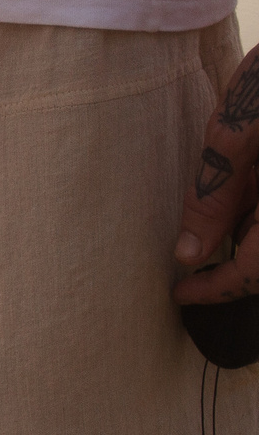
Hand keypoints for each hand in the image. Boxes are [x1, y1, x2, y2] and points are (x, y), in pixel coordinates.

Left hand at [174, 45, 258, 303]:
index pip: (256, 271)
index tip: (183, 298)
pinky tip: (242, 200)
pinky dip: (258, 213)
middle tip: (197, 275)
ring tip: (210, 234)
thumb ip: (215, 198)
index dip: (219, 290)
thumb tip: (190, 255)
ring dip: (251, 240)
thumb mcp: (235, 136)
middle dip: (240, 268)